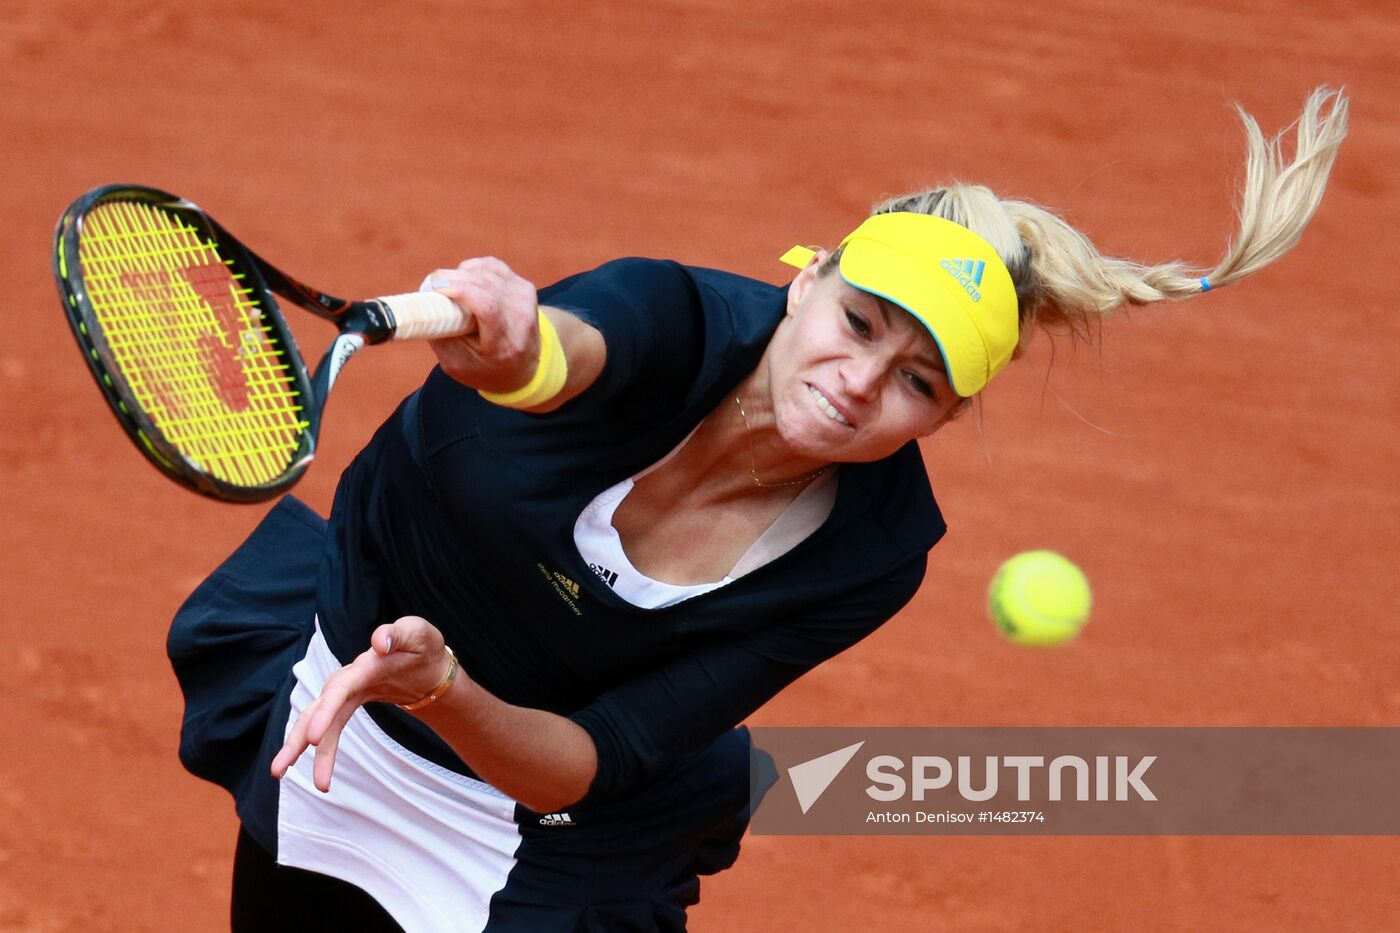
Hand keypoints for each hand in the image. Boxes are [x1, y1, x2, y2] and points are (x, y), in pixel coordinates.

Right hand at [270, 616, 458, 792]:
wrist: (426, 661)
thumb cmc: (421, 645)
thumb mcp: (418, 634)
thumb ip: (398, 634)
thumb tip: (380, 641)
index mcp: (365, 665)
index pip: (340, 689)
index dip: (325, 712)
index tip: (315, 739)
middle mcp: (348, 679)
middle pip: (316, 708)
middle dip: (298, 737)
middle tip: (281, 769)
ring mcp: (345, 692)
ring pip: (317, 722)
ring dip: (299, 749)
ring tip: (281, 775)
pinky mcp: (348, 704)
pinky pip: (329, 729)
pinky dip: (321, 751)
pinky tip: (318, 775)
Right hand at [423, 257, 540, 393]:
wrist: (524, 369)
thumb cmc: (484, 368)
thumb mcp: (455, 364)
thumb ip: (438, 336)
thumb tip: (420, 301)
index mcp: (504, 345)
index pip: (487, 307)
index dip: (460, 290)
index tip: (435, 286)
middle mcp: (521, 320)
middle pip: (485, 284)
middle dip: (452, 278)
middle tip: (430, 286)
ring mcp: (525, 301)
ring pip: (486, 271)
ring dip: (460, 275)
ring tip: (449, 290)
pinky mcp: (525, 287)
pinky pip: (491, 266)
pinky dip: (473, 269)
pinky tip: (465, 282)